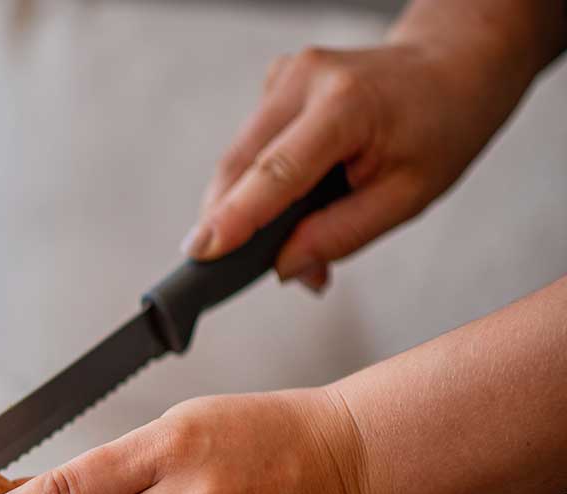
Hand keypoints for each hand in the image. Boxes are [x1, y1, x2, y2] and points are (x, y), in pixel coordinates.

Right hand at [183, 33, 536, 292]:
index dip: (234, 217)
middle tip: (246, 270)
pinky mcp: (275, 83)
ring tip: (286, 236)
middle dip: (232, 224)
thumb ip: (342, 234)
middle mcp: (305, 80)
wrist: (453, 63)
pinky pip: (248, 147)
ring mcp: (285, 76)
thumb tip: (284, 266)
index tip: (201, 253)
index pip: (274, 172)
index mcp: (346, 105)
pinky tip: (292, 193)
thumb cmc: (442, 124)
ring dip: (245, 206)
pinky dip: (257, 183)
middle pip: (240, 166)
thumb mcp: (409, 195)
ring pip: (237, 159)